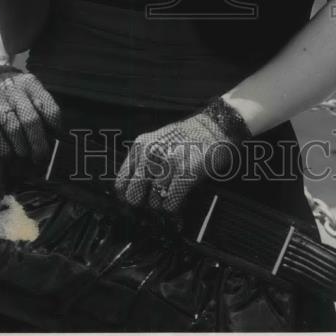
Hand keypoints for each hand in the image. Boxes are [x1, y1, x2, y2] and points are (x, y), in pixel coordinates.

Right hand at [0, 70, 61, 162]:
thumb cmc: (12, 95)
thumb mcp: (28, 93)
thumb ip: (40, 109)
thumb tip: (52, 138)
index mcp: (31, 84)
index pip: (49, 107)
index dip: (54, 127)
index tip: (53, 140)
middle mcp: (14, 90)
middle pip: (31, 119)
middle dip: (38, 143)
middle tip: (40, 156)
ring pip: (13, 128)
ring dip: (21, 147)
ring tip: (24, 154)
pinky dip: (3, 148)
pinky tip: (8, 154)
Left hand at [114, 100, 249, 214]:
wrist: (215, 127)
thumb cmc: (186, 137)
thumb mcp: (156, 142)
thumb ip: (142, 162)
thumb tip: (130, 193)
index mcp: (140, 146)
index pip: (120, 183)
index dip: (128, 196)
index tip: (137, 201)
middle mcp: (150, 155)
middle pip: (134, 197)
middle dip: (144, 203)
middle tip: (156, 200)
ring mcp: (168, 164)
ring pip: (153, 203)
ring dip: (163, 205)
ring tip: (172, 195)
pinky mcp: (186, 174)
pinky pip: (170, 205)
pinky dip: (175, 208)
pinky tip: (180, 199)